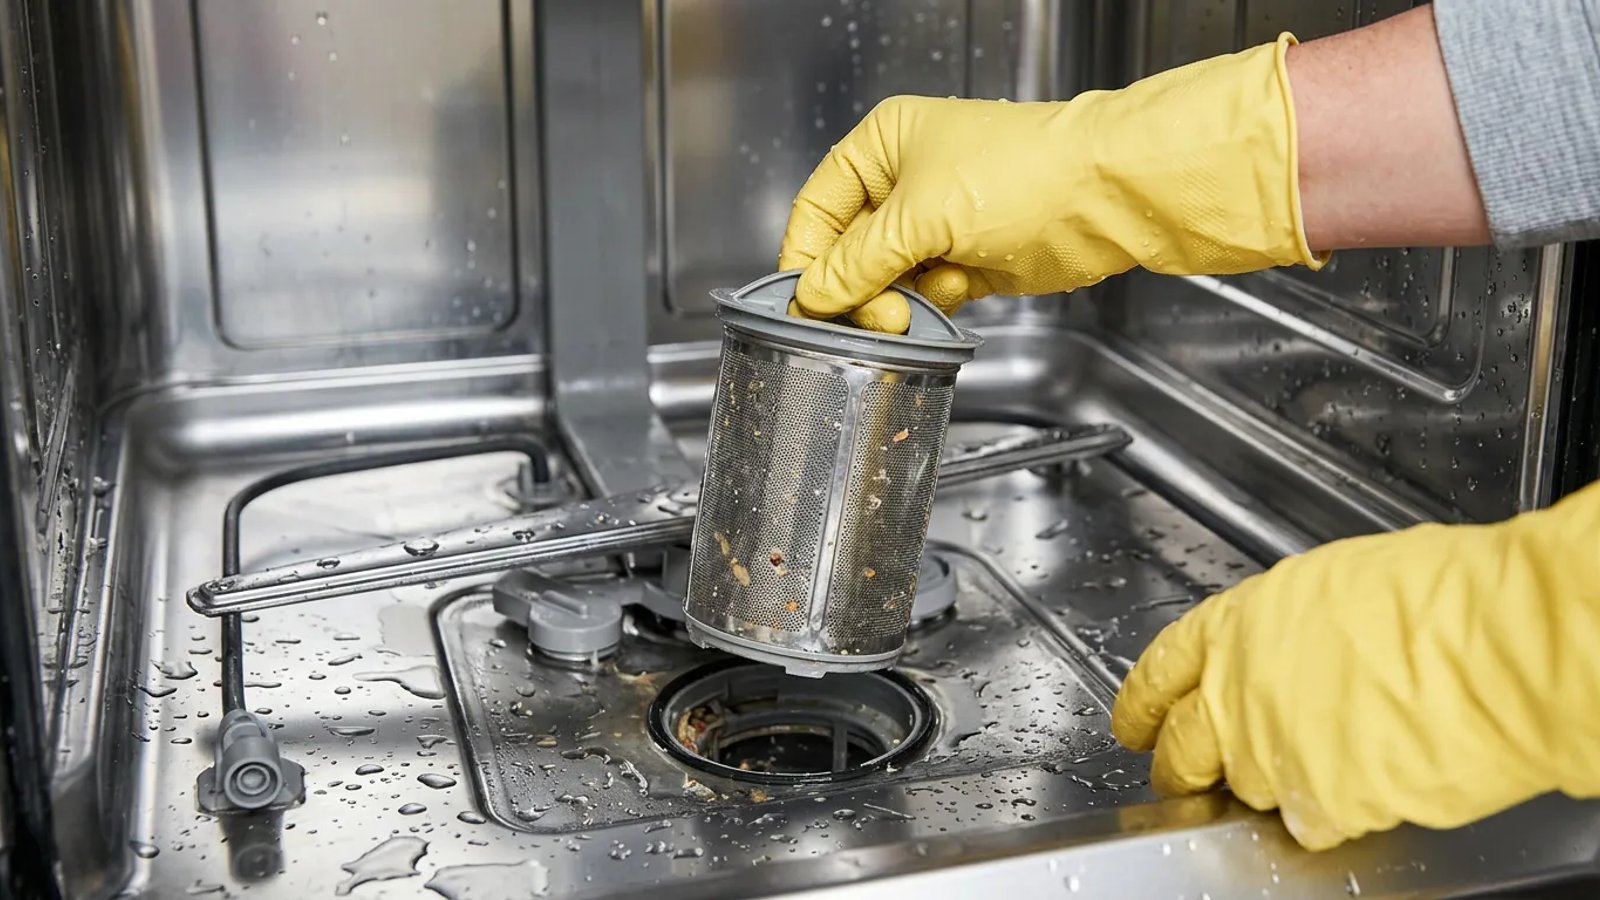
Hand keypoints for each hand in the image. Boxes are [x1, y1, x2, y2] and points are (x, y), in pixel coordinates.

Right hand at [778, 34, 1323, 332]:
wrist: (1105, 196)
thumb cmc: (1024, 174)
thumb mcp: (920, 215)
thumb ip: (858, 262)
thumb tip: (812, 294)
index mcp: (884, 146)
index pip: (818, 207)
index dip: (807, 257)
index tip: (803, 303)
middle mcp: (906, 182)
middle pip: (848, 252)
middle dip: (857, 289)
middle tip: (876, 316)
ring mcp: (939, 223)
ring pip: (886, 281)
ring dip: (895, 304)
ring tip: (914, 312)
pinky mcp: (968, 260)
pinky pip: (925, 296)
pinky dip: (930, 309)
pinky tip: (951, 299)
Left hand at [1111, 481, 1599, 849]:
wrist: (1493, 646)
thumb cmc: (1437, 598)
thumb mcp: (1332, 585)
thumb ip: (1285, 628)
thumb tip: (1287, 648)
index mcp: (1234, 624)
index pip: (1160, 670)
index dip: (1141, 703)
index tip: (1132, 722)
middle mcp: (1237, 690)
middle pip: (1182, 748)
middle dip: (1180, 767)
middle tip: (1186, 775)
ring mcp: (1271, 751)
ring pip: (1246, 788)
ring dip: (1270, 785)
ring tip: (1317, 765)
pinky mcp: (1316, 803)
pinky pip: (1307, 822)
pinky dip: (1330, 812)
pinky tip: (1365, 784)